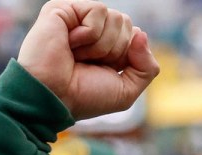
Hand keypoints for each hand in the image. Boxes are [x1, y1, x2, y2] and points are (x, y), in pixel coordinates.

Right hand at [17, 0, 158, 119]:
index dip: (126, 57)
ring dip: (101, 45)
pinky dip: (89, 34)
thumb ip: (147, 67)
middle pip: (126, 24)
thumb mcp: (127, 90)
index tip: (105, 71)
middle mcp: (92, 29)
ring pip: (116, 17)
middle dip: (115, 50)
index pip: (135, 36)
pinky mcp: (63, 9)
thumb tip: (142, 34)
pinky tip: (70, 44)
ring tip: (78, 55)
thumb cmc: (84, 96)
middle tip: (89, 63)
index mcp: (106, 45)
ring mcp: (77, 18)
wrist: (54, 98)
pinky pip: (98, 10)